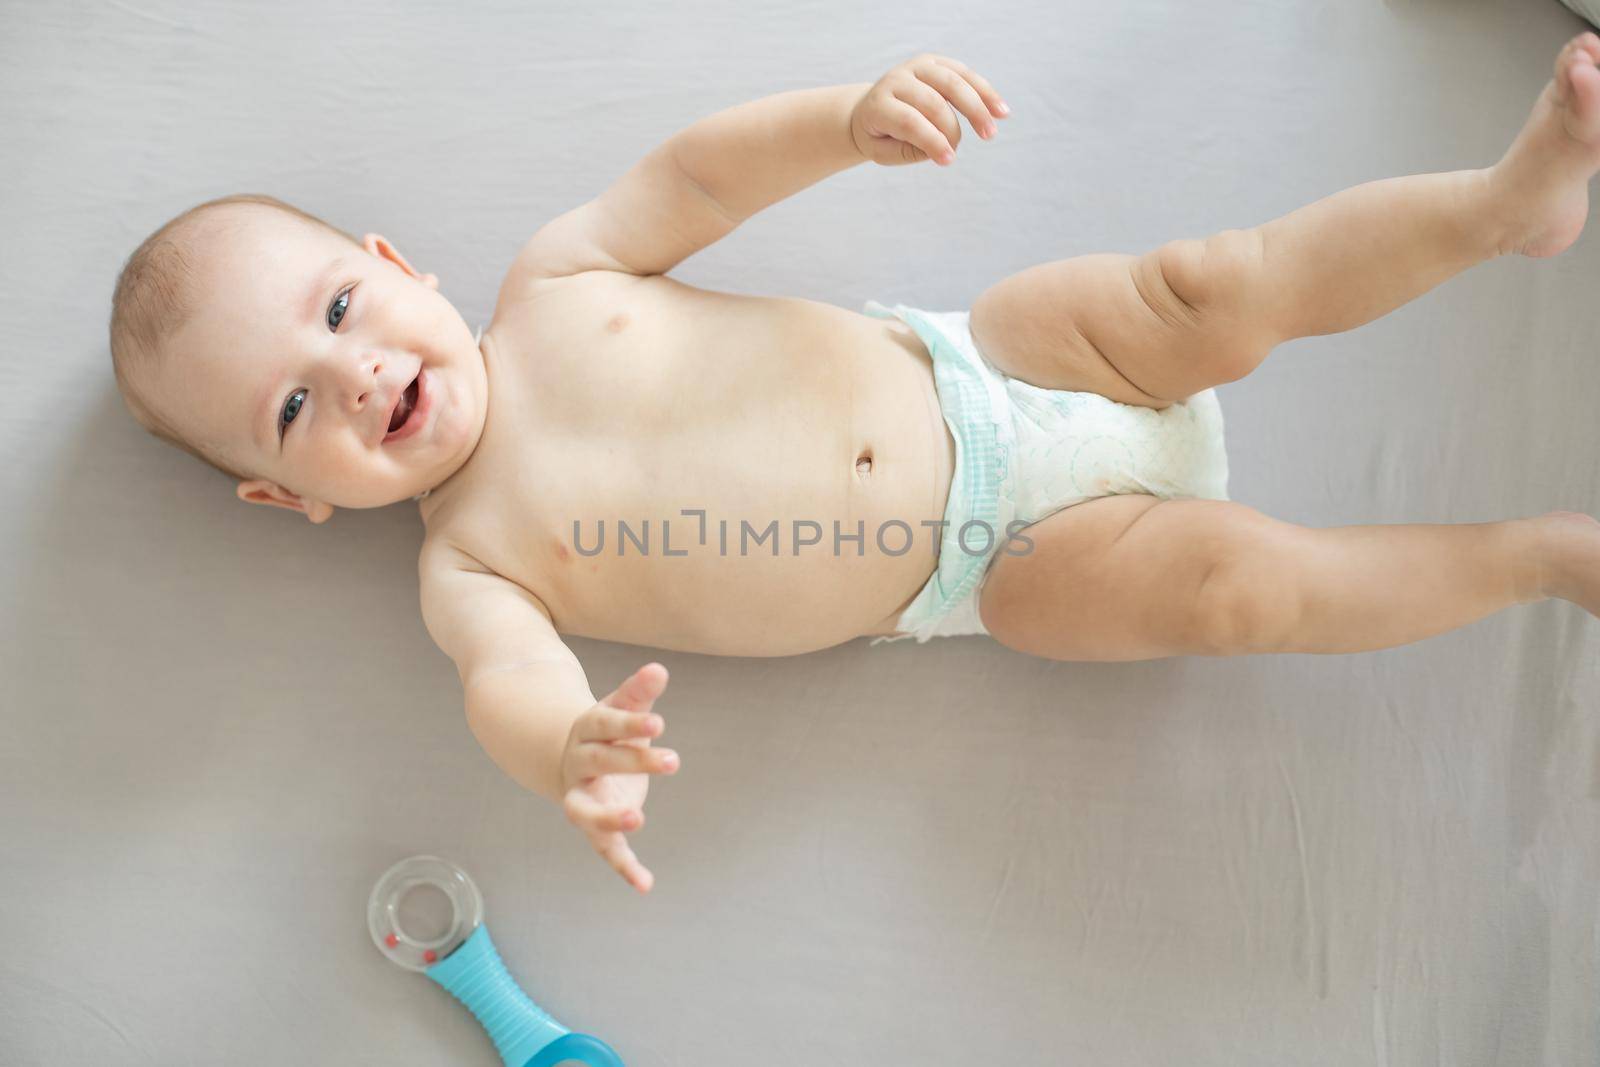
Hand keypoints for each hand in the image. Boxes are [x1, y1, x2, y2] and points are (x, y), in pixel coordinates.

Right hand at [560, 662, 678, 892]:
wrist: (567, 759)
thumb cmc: (606, 730)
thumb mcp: (621, 709)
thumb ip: (638, 693)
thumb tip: (660, 669)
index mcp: (586, 733)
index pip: (606, 726)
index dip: (630, 726)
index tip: (659, 723)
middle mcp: (579, 766)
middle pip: (600, 763)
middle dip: (635, 761)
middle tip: (674, 760)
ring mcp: (584, 798)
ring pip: (585, 812)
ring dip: (608, 819)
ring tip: (638, 820)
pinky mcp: (596, 826)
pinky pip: (605, 848)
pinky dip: (624, 866)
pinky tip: (645, 884)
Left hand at [850, 54, 1008, 167]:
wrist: (869, 108)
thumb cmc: (879, 135)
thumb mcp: (883, 151)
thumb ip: (910, 151)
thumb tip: (945, 148)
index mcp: (879, 103)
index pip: (909, 121)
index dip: (932, 141)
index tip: (949, 160)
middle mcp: (897, 79)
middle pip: (933, 100)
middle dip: (955, 126)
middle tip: (971, 149)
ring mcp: (917, 67)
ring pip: (952, 81)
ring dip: (978, 106)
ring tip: (992, 131)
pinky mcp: (935, 62)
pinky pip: (963, 73)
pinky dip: (984, 91)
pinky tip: (1001, 110)